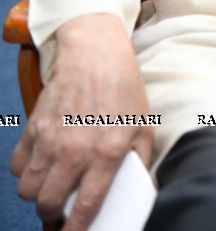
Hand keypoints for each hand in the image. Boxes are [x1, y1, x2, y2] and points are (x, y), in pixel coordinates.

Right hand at [11, 14, 152, 229]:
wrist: (95, 56)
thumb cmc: (124, 92)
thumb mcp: (143, 126)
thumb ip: (138, 161)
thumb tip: (135, 190)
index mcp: (107, 152)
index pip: (87, 204)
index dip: (77, 230)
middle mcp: (76, 149)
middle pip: (49, 202)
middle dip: (54, 212)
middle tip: (62, 207)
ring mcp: (50, 139)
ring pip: (29, 189)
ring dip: (39, 194)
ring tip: (53, 185)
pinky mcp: (32, 128)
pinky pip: (17, 167)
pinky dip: (25, 172)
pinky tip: (42, 163)